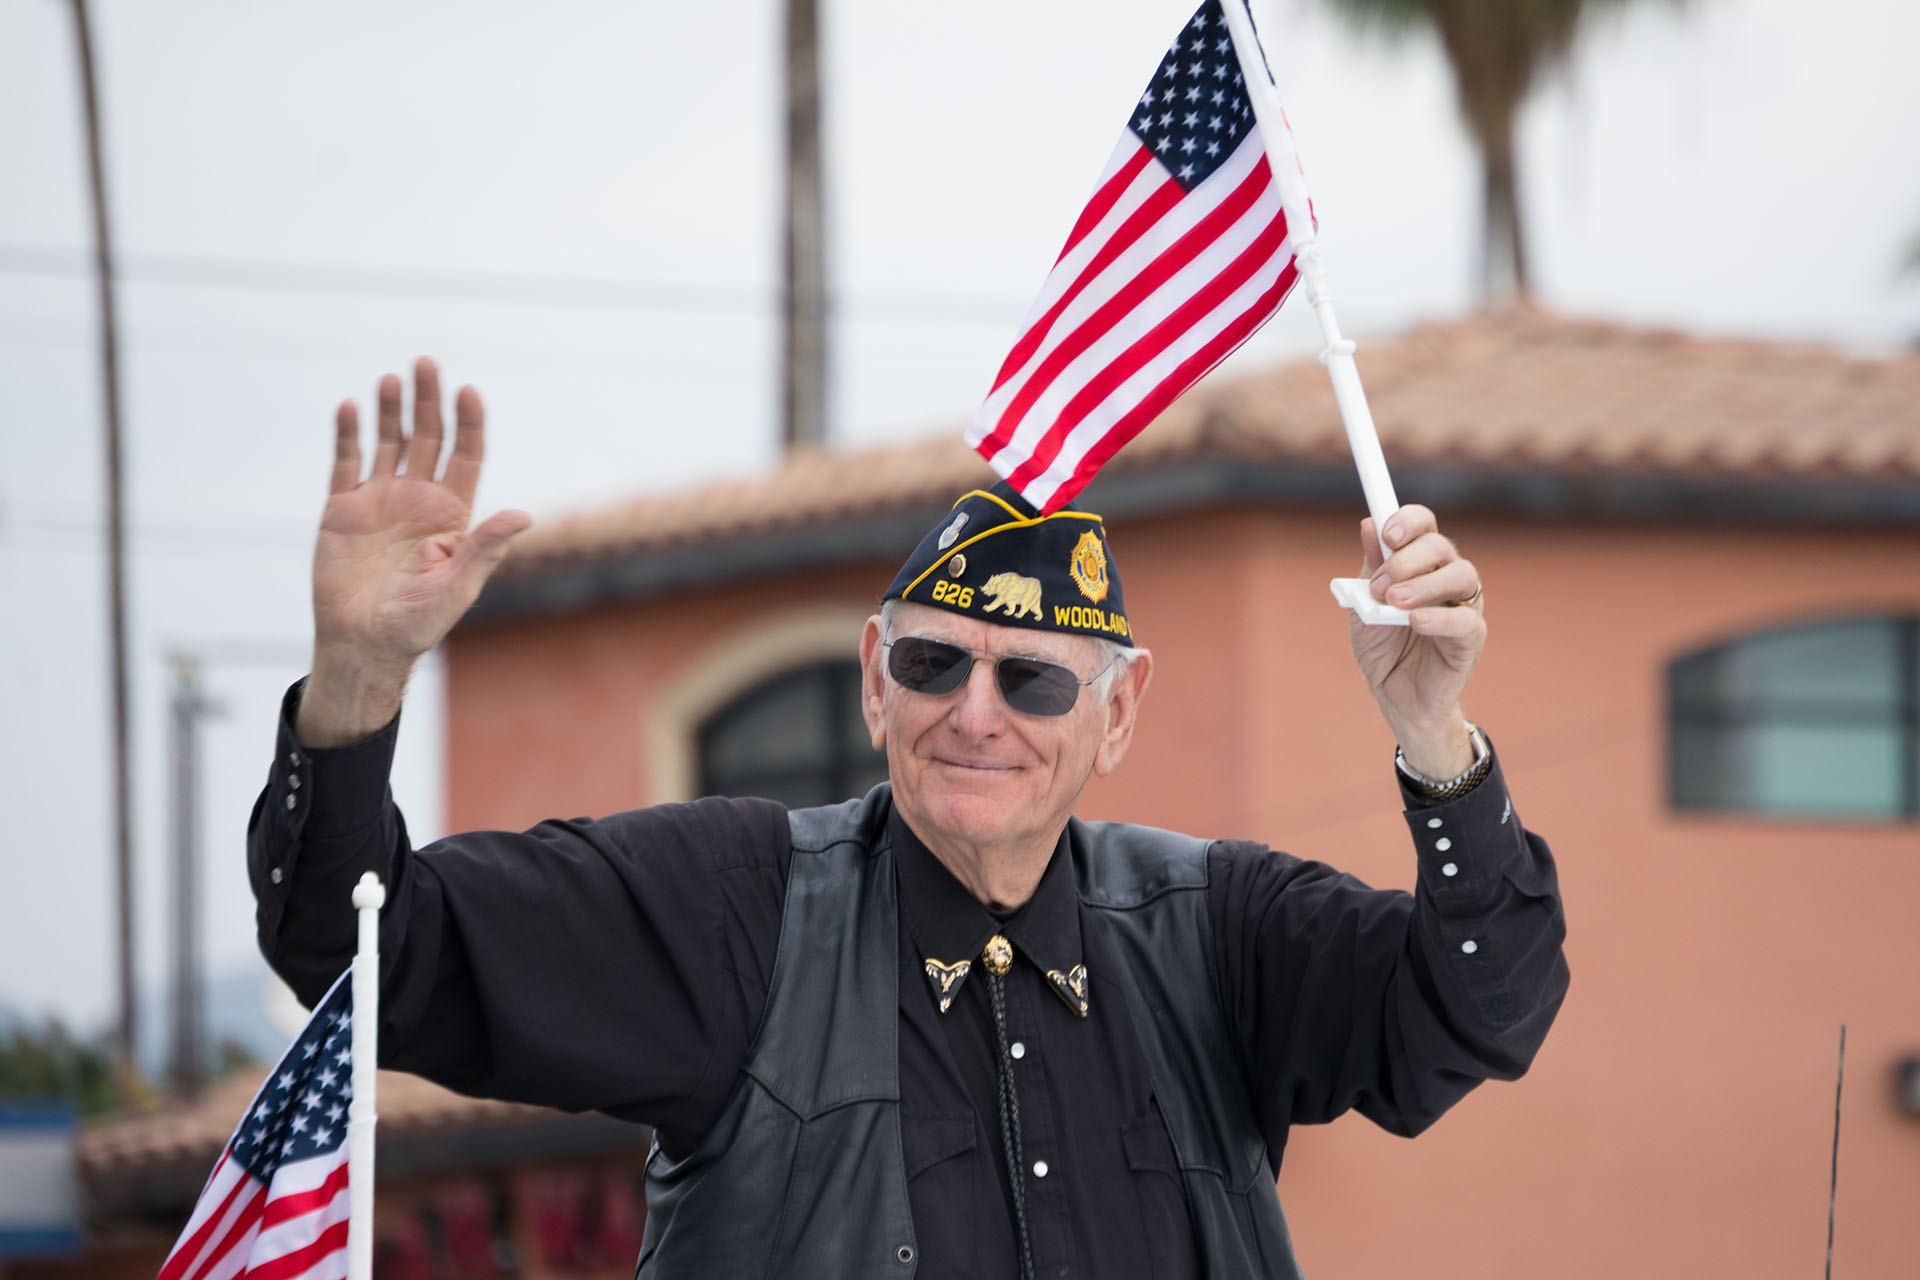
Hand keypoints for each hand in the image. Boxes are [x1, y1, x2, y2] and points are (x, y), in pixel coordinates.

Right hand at [297, 358, 529, 745]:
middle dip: (429, 402)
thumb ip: (485, 548)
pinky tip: (350, 407)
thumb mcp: (458, 587)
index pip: (466, 456)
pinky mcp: (342, 508)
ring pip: (388, 442)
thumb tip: (523, 515)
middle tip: (428, 364)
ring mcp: (379, 499)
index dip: (468, 424)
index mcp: (452, 514)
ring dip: (390, 410)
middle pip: (427, 438)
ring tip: (393, 379)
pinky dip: (348, 434)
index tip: (468, 392)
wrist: (364, 644)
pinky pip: (345, 462)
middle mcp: (418, 498)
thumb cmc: (418, 623)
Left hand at [1346, 505, 1484, 777]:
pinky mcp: (1471, 639)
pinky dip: (1440, 617)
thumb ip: (1369, 570)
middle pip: (1441, 547)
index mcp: (1420, 564)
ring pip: (1462, 575)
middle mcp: (1446, 578)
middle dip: (1406, 560)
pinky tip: (1415, 621)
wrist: (1395, 697)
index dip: (1408, 521)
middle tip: (1380, 586)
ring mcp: (1463, 606)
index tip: (1387, 533)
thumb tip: (1368, 525)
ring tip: (1395, 603)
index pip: (1424, 526)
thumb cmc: (1383, 648)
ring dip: (1424, 584)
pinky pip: (1466, 620)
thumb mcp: (1364, 606)